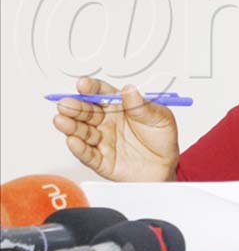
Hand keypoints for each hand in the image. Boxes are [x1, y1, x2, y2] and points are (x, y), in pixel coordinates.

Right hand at [51, 77, 178, 181]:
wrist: (165, 166)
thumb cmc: (162, 138)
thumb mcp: (160, 118)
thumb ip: (143, 106)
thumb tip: (129, 90)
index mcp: (120, 107)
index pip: (102, 94)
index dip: (91, 88)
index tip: (83, 85)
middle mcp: (107, 122)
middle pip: (87, 112)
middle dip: (75, 107)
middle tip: (66, 103)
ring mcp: (103, 140)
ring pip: (82, 131)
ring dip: (71, 126)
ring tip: (62, 121)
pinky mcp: (101, 160)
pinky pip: (88, 154)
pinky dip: (79, 148)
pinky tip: (72, 141)